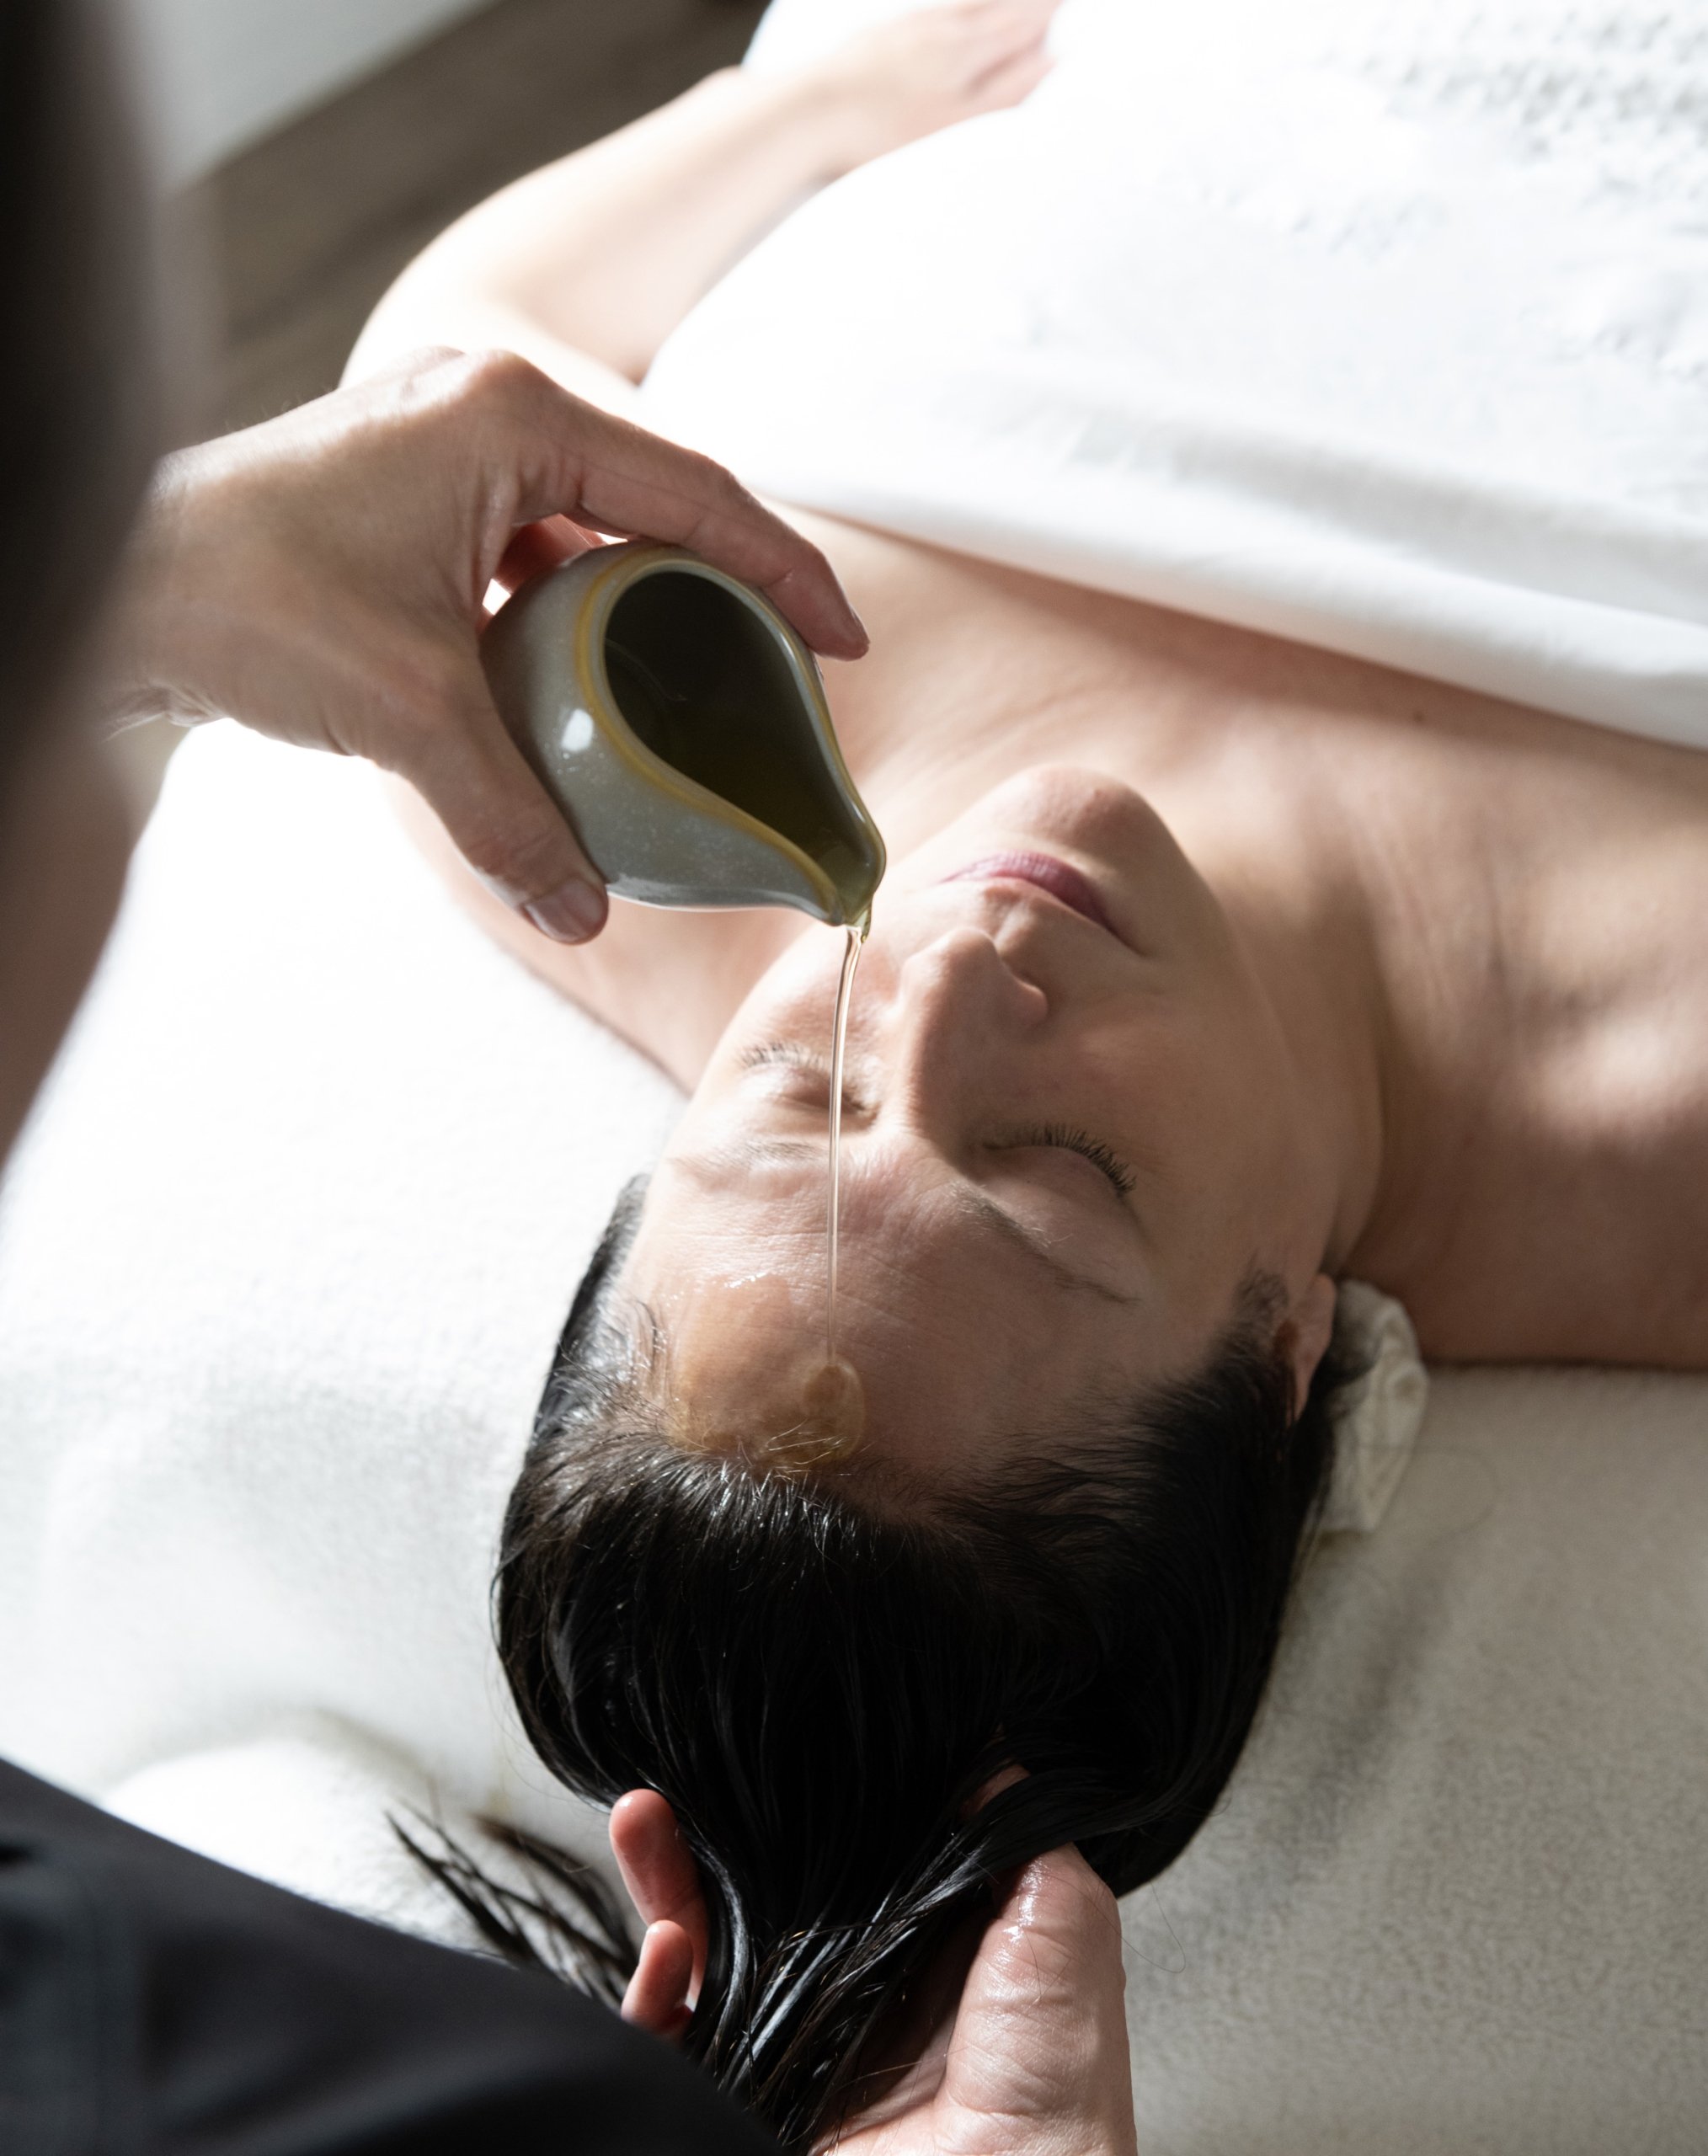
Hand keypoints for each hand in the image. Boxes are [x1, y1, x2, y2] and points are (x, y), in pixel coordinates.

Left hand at [105, 348, 866, 943]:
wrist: (119, 583)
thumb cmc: (246, 596)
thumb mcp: (406, 711)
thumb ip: (510, 813)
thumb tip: (584, 914)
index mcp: (513, 415)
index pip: (696, 494)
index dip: (786, 573)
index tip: (844, 643)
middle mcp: (488, 409)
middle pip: (652, 506)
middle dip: (722, 593)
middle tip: (778, 681)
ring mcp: (448, 446)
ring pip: (588, 530)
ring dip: (640, 609)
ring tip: (695, 693)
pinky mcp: (414, 494)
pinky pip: (529, 551)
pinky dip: (569, 616)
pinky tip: (587, 689)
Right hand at [611, 1789, 1136, 2155]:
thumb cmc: (1055, 2103)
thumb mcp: (1065, 1932)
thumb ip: (1024, 1838)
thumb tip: (991, 1750)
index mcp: (921, 1952)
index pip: (839, 1859)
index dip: (798, 1807)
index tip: (765, 1752)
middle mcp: (850, 1996)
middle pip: (752, 1898)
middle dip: (702, 1836)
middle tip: (672, 1782)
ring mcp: (794, 2054)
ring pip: (700, 1953)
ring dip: (662, 1885)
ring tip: (646, 1824)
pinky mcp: (748, 2106)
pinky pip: (673, 2042)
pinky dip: (652, 1990)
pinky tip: (669, 1944)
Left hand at [808, 0, 1061, 175]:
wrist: (810, 111)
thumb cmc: (885, 129)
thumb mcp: (958, 121)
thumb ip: (1007, 91)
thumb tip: (1052, 62)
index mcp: (966, 50)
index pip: (1020, 23)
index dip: (1047, 11)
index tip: (1066, 5)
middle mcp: (941, 28)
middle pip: (995, 7)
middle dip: (1028, 1)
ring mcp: (909, 27)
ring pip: (965, 3)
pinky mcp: (880, 34)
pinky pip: (935, 8)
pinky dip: (956, 3)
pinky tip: (956, 9)